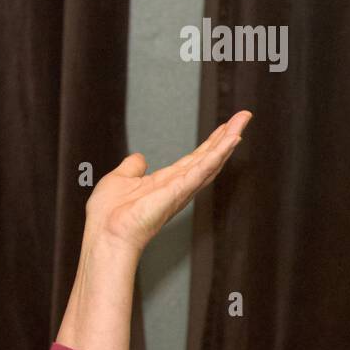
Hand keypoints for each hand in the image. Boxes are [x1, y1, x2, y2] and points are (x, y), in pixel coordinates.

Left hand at [84, 110, 252, 256]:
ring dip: (227, 141)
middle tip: (243, 116)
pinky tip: (230, 141)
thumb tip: (139, 157)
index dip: (210, 143)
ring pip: (210, 161)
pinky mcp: (178, 192)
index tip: (224, 126)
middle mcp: (178, 187)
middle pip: (208, 157)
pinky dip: (216, 155)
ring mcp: (180, 190)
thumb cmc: (109, 215)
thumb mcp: (119, 179)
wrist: (105, 233)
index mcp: (166, 183)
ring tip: (241, 122)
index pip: (194, 159)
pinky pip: (201, 170)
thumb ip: (132, 168)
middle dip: (226, 136)